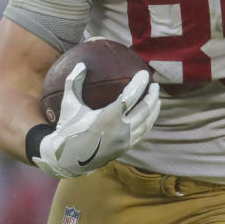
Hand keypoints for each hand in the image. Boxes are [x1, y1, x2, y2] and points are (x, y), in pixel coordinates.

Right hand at [33, 62, 160, 177]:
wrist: (67, 159)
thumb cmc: (68, 129)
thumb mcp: (69, 105)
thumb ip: (74, 82)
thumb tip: (81, 64)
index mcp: (108, 117)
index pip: (130, 97)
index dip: (139, 84)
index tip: (145, 74)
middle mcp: (120, 130)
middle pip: (144, 110)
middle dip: (152, 96)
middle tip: (155, 85)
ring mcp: (124, 141)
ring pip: (146, 123)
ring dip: (154, 110)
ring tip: (157, 99)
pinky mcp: (125, 148)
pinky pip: (142, 133)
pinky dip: (148, 123)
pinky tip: (149, 116)